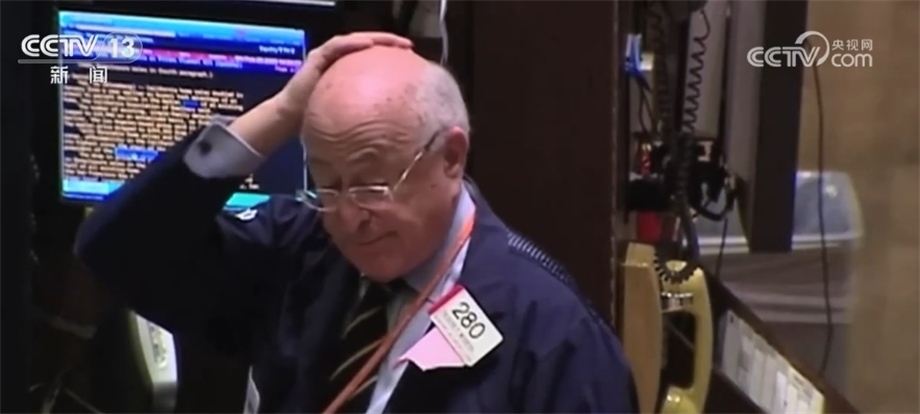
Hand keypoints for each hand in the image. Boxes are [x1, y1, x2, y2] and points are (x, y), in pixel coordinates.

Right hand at [275, 32, 412, 116]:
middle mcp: (339, 61)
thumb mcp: (349, 115)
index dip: (391, 57)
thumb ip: (366, 114)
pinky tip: (369, 44)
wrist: (290, 118)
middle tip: (409, 47)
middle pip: (368, 46)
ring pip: (356, 41)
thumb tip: (392, 129)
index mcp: (348, 73)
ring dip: (376, 39)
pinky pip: (338, 45)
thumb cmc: (318, 119)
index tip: (411, 61)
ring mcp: (328, 56)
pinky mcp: (317, 56)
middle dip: (389, 44)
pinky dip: (354, 43)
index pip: (372, 60)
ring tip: (394, 42)